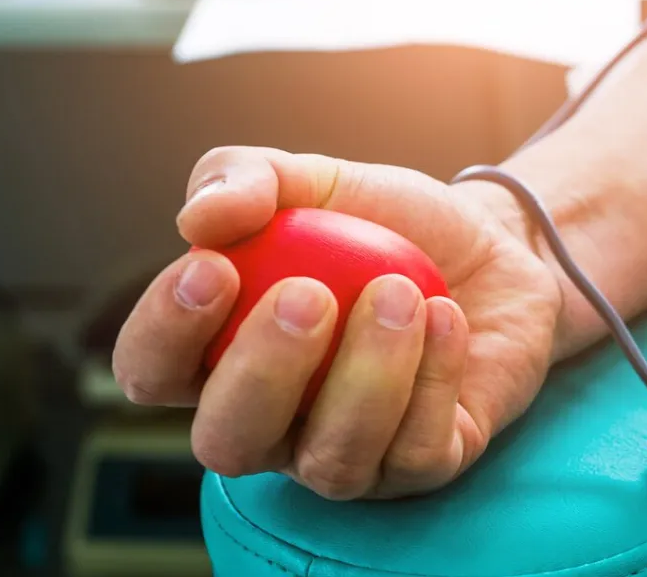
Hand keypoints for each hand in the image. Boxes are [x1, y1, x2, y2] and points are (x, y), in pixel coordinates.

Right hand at [112, 146, 562, 499]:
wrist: (495, 247)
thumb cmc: (388, 224)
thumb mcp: (317, 181)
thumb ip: (246, 179)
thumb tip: (199, 218)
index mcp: (222, 358)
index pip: (152, 373)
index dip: (164, 333)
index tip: (214, 266)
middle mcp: (275, 424)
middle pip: (227, 442)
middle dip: (261, 372)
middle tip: (309, 294)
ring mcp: (350, 455)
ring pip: (332, 461)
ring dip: (365, 376)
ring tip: (400, 293)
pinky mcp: (425, 467)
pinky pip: (417, 454)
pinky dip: (432, 381)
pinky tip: (447, 318)